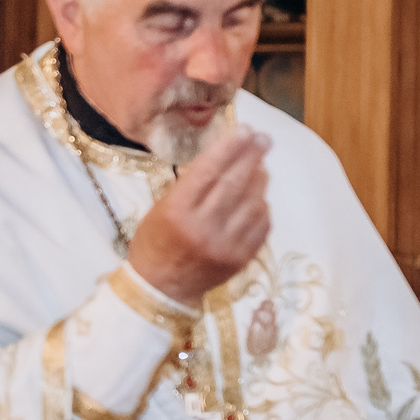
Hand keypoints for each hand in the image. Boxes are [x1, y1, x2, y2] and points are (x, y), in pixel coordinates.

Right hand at [126, 127, 270, 305]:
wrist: (160, 289)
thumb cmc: (155, 242)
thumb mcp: (162, 208)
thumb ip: (191, 185)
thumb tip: (225, 156)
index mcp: (177, 211)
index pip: (208, 170)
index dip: (229, 147)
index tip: (245, 130)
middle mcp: (203, 228)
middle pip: (234, 183)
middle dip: (252, 156)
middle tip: (264, 139)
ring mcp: (225, 245)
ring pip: (253, 203)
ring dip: (260, 180)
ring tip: (261, 166)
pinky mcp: (241, 259)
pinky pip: (261, 226)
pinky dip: (262, 206)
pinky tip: (259, 197)